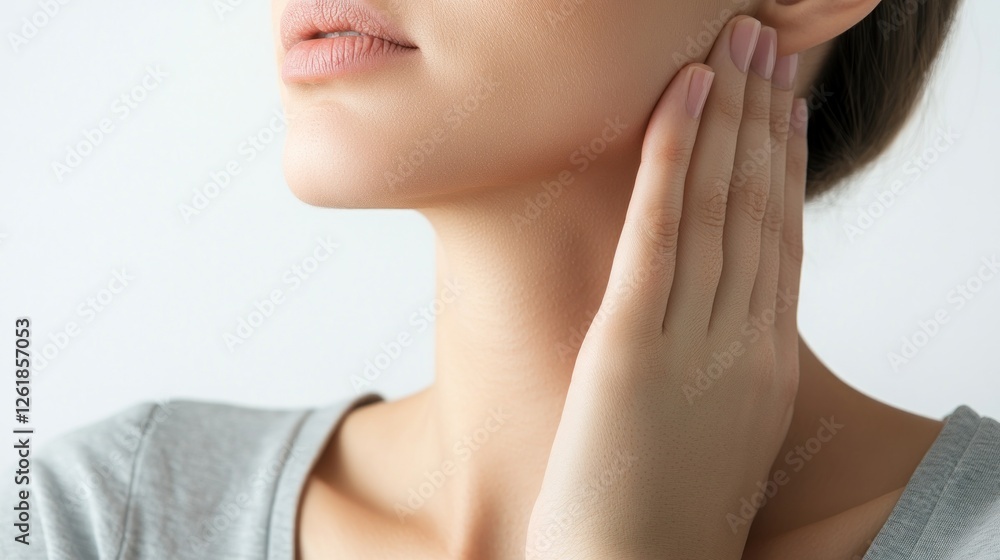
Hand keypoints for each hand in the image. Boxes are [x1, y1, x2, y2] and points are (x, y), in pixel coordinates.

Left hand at [525, 16, 807, 558]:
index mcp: (764, 367)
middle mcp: (745, 344)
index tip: (783, 109)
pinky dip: (675, 156)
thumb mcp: (711, 438)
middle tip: (768, 43)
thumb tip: (701, 326)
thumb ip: (716, 374)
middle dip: (765, 116)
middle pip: (761, 208)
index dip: (783, 166)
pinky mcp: (632, 346)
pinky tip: (683, 96)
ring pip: (723, 204)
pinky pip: (662, 231)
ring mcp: (695, 343)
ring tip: (736, 42)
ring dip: (729, 113)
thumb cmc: (658, 523)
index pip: (780, 243)